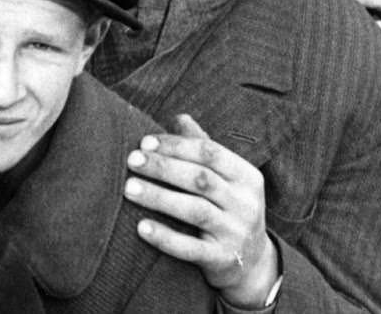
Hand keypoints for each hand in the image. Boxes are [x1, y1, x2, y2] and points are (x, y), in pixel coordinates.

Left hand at [124, 114, 280, 308]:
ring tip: (128, 188)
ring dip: (159, 197)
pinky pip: (191, 249)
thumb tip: (179, 117)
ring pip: (195, 211)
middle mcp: (245, 204)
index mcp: (246, 177)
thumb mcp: (226, 178)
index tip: (144, 142)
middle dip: (163, 167)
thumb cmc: (228, 207)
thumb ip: (204, 147)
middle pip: (201, 179)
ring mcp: (236, 233)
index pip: (210, 152)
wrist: (252, 262)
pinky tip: (141, 227)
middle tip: (131, 160)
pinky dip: (165, 238)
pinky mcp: (222, 259)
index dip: (176, 145)